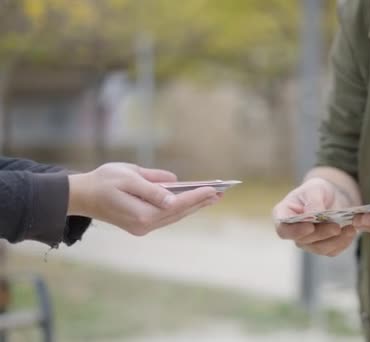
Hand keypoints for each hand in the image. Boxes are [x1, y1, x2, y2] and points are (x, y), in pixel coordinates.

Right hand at [68, 163, 220, 235]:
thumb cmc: (104, 181)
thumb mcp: (128, 176)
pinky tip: (192, 202)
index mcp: (142, 213)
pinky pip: (167, 217)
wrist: (81, 195)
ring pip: (174, 216)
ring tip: (212, 197)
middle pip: (179, 213)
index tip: (214, 189)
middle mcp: (144, 225)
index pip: (177, 204)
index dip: (197, 196)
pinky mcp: (140, 226)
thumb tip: (174, 188)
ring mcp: (142, 228)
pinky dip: (181, 209)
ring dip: (193, 207)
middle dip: (200, 202)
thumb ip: (152, 185)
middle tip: (221, 193)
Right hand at [272, 178, 356, 256]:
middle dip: (321, 234)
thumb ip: (313, 202)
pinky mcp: (323, 247)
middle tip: (336, 226)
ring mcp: (308, 242)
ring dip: (335, 240)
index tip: (310, 226)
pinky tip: (351, 231)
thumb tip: (314, 214)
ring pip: (319, 248)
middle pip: (304, 241)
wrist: (331, 196)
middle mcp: (294, 232)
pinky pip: (332, 250)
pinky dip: (343, 242)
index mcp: (283, 216)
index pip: (283, 230)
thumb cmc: (316, 191)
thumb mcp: (314, 189)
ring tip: (349, 228)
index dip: (295, 231)